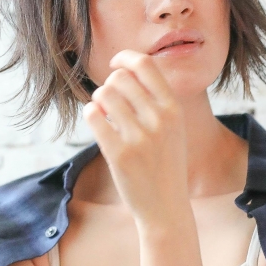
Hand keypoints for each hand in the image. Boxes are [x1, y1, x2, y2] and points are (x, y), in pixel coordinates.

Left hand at [82, 49, 188, 227]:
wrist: (165, 206)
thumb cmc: (165, 165)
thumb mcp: (173, 129)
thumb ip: (156, 101)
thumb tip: (124, 71)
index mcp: (174, 110)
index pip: (146, 65)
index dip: (125, 58)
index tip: (116, 64)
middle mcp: (159, 120)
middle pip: (120, 78)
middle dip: (109, 85)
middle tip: (110, 101)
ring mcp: (139, 138)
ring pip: (104, 94)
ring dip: (98, 100)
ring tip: (104, 114)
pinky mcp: (119, 154)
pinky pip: (93, 115)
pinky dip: (91, 114)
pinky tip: (98, 123)